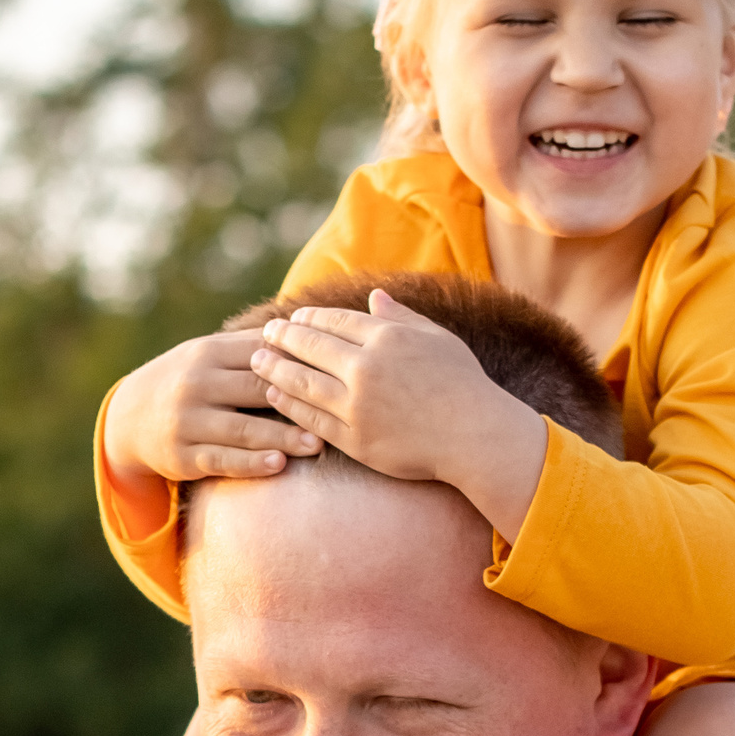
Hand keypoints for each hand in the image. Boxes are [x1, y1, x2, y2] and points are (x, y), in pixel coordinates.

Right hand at [103, 331, 321, 498]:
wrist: (130, 418)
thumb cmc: (189, 380)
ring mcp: (187, 420)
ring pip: (242, 429)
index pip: (260, 353)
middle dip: (296, 399)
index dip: (298, 361)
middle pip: (254, 389)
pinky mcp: (182, 455)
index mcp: (208, 353)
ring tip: (317, 443)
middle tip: (337, 408)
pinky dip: (251, 463)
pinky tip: (279, 465)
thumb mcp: (209, 355)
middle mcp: (195, 383)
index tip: (336, 369)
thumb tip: (307, 324)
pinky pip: (221, 460)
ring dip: (282, 437)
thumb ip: (252, 345)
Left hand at [250, 291, 547, 535]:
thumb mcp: (437, 339)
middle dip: (283, 337)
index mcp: (388, 338)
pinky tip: (274, 395)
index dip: (309, 318)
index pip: (335, 321)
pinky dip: (288, 404)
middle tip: (266, 333)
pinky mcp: (355, 439)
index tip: (293, 316)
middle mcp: (367, 368)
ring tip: (258, 361)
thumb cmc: (463, 385)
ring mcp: (358, 406)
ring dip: (274, 369)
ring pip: (302, 382)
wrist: (476, 437)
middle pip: (311, 346)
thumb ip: (401, 317)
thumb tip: (373, 296)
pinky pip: (311, 418)